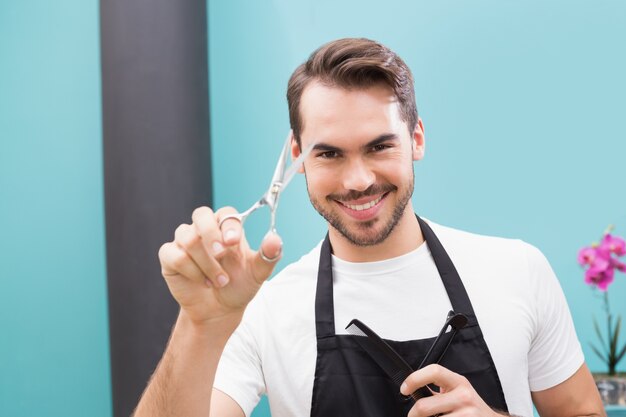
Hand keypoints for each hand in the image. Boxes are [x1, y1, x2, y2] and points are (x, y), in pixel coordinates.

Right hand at [158, 206, 282, 325]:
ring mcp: (184, 242)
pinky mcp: (170, 257)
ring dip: (206, 263)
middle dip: (211, 234)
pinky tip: (203, 282)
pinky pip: (174, 255)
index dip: (228, 224)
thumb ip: (268, 255)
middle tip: (221, 254)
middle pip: (201, 214)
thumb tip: (276, 239)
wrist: (219, 312)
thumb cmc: (238, 286)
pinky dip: (191, 271)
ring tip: (219, 281)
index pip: (225, 213)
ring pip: (188, 238)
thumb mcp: (258, 273)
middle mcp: (204, 230)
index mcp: (226, 228)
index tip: (233, 242)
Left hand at [401, 364, 502, 416]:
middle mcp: (463, 396)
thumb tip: (412, 390)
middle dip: (413, 414)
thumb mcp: (457, 391)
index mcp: (458, 381)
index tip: (404, 389)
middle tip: (413, 416)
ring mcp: (467, 414)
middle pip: (424, 407)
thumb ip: (438, 389)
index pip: (433, 371)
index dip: (414, 379)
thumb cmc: (470, 406)